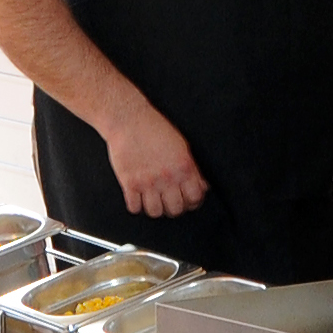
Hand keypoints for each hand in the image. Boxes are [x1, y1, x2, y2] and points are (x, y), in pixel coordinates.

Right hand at [98, 99, 207, 217]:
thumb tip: (203, 187)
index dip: (192, 202)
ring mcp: (148, 181)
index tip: (186, 200)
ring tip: (153, 200)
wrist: (129, 119)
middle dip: (174, 208)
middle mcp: (167, 177)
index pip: (195, 198)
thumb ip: (192, 169)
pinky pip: (134, 208)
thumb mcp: (182, 146)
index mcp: (184, 167)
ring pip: (155, 212)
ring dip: (155, 208)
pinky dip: (136, 206)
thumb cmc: (156, 129)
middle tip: (168, 201)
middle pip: (176, 209)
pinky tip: (137, 197)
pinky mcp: (129, 182)